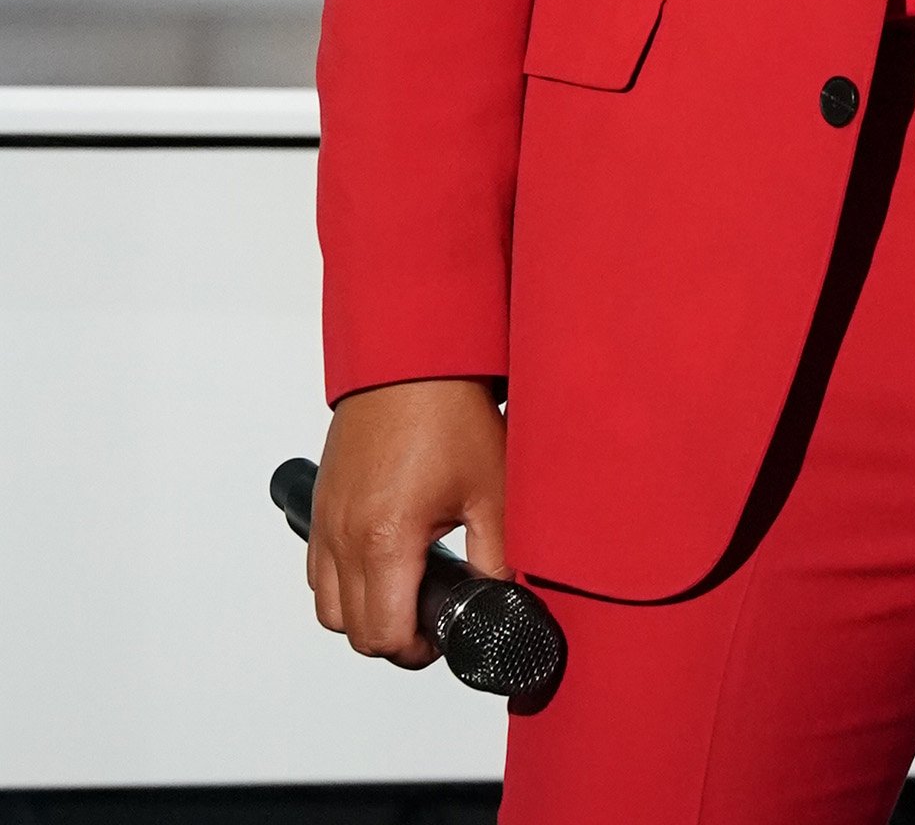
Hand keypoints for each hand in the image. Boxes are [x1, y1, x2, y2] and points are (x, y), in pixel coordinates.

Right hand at [308, 377, 508, 665]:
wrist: (413, 357)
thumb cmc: (449, 412)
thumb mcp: (491, 490)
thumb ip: (498, 555)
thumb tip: (503, 595)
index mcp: (385, 540)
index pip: (385, 637)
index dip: (419, 650)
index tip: (443, 634)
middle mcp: (345, 535)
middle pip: (353, 632)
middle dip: (393, 637)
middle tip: (431, 616)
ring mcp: (327, 519)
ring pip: (329, 606)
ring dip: (364, 612)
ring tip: (407, 591)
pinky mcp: (322, 501)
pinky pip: (318, 568)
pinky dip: (343, 581)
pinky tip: (382, 560)